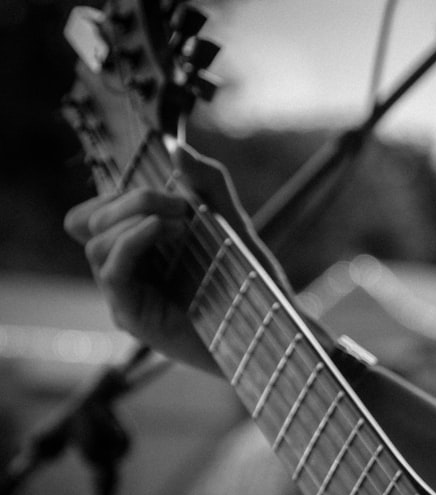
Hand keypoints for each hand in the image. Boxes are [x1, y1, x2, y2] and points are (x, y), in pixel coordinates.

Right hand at [64, 144, 281, 373]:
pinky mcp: (133, 316)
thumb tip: (177, 147)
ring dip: (135, 218)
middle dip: (131, 199)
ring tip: (182, 223)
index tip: (174, 192)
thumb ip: (209, 183)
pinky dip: (132, 240)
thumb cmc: (251, 283)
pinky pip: (112, 271)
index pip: (96, 212)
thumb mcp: (232, 223)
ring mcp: (126, 296)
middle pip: (89, 221)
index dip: (123, 193)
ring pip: (95, 244)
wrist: (271, 329)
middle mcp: (126, 272)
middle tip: (181, 205)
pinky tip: (163, 228)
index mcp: (139, 250)